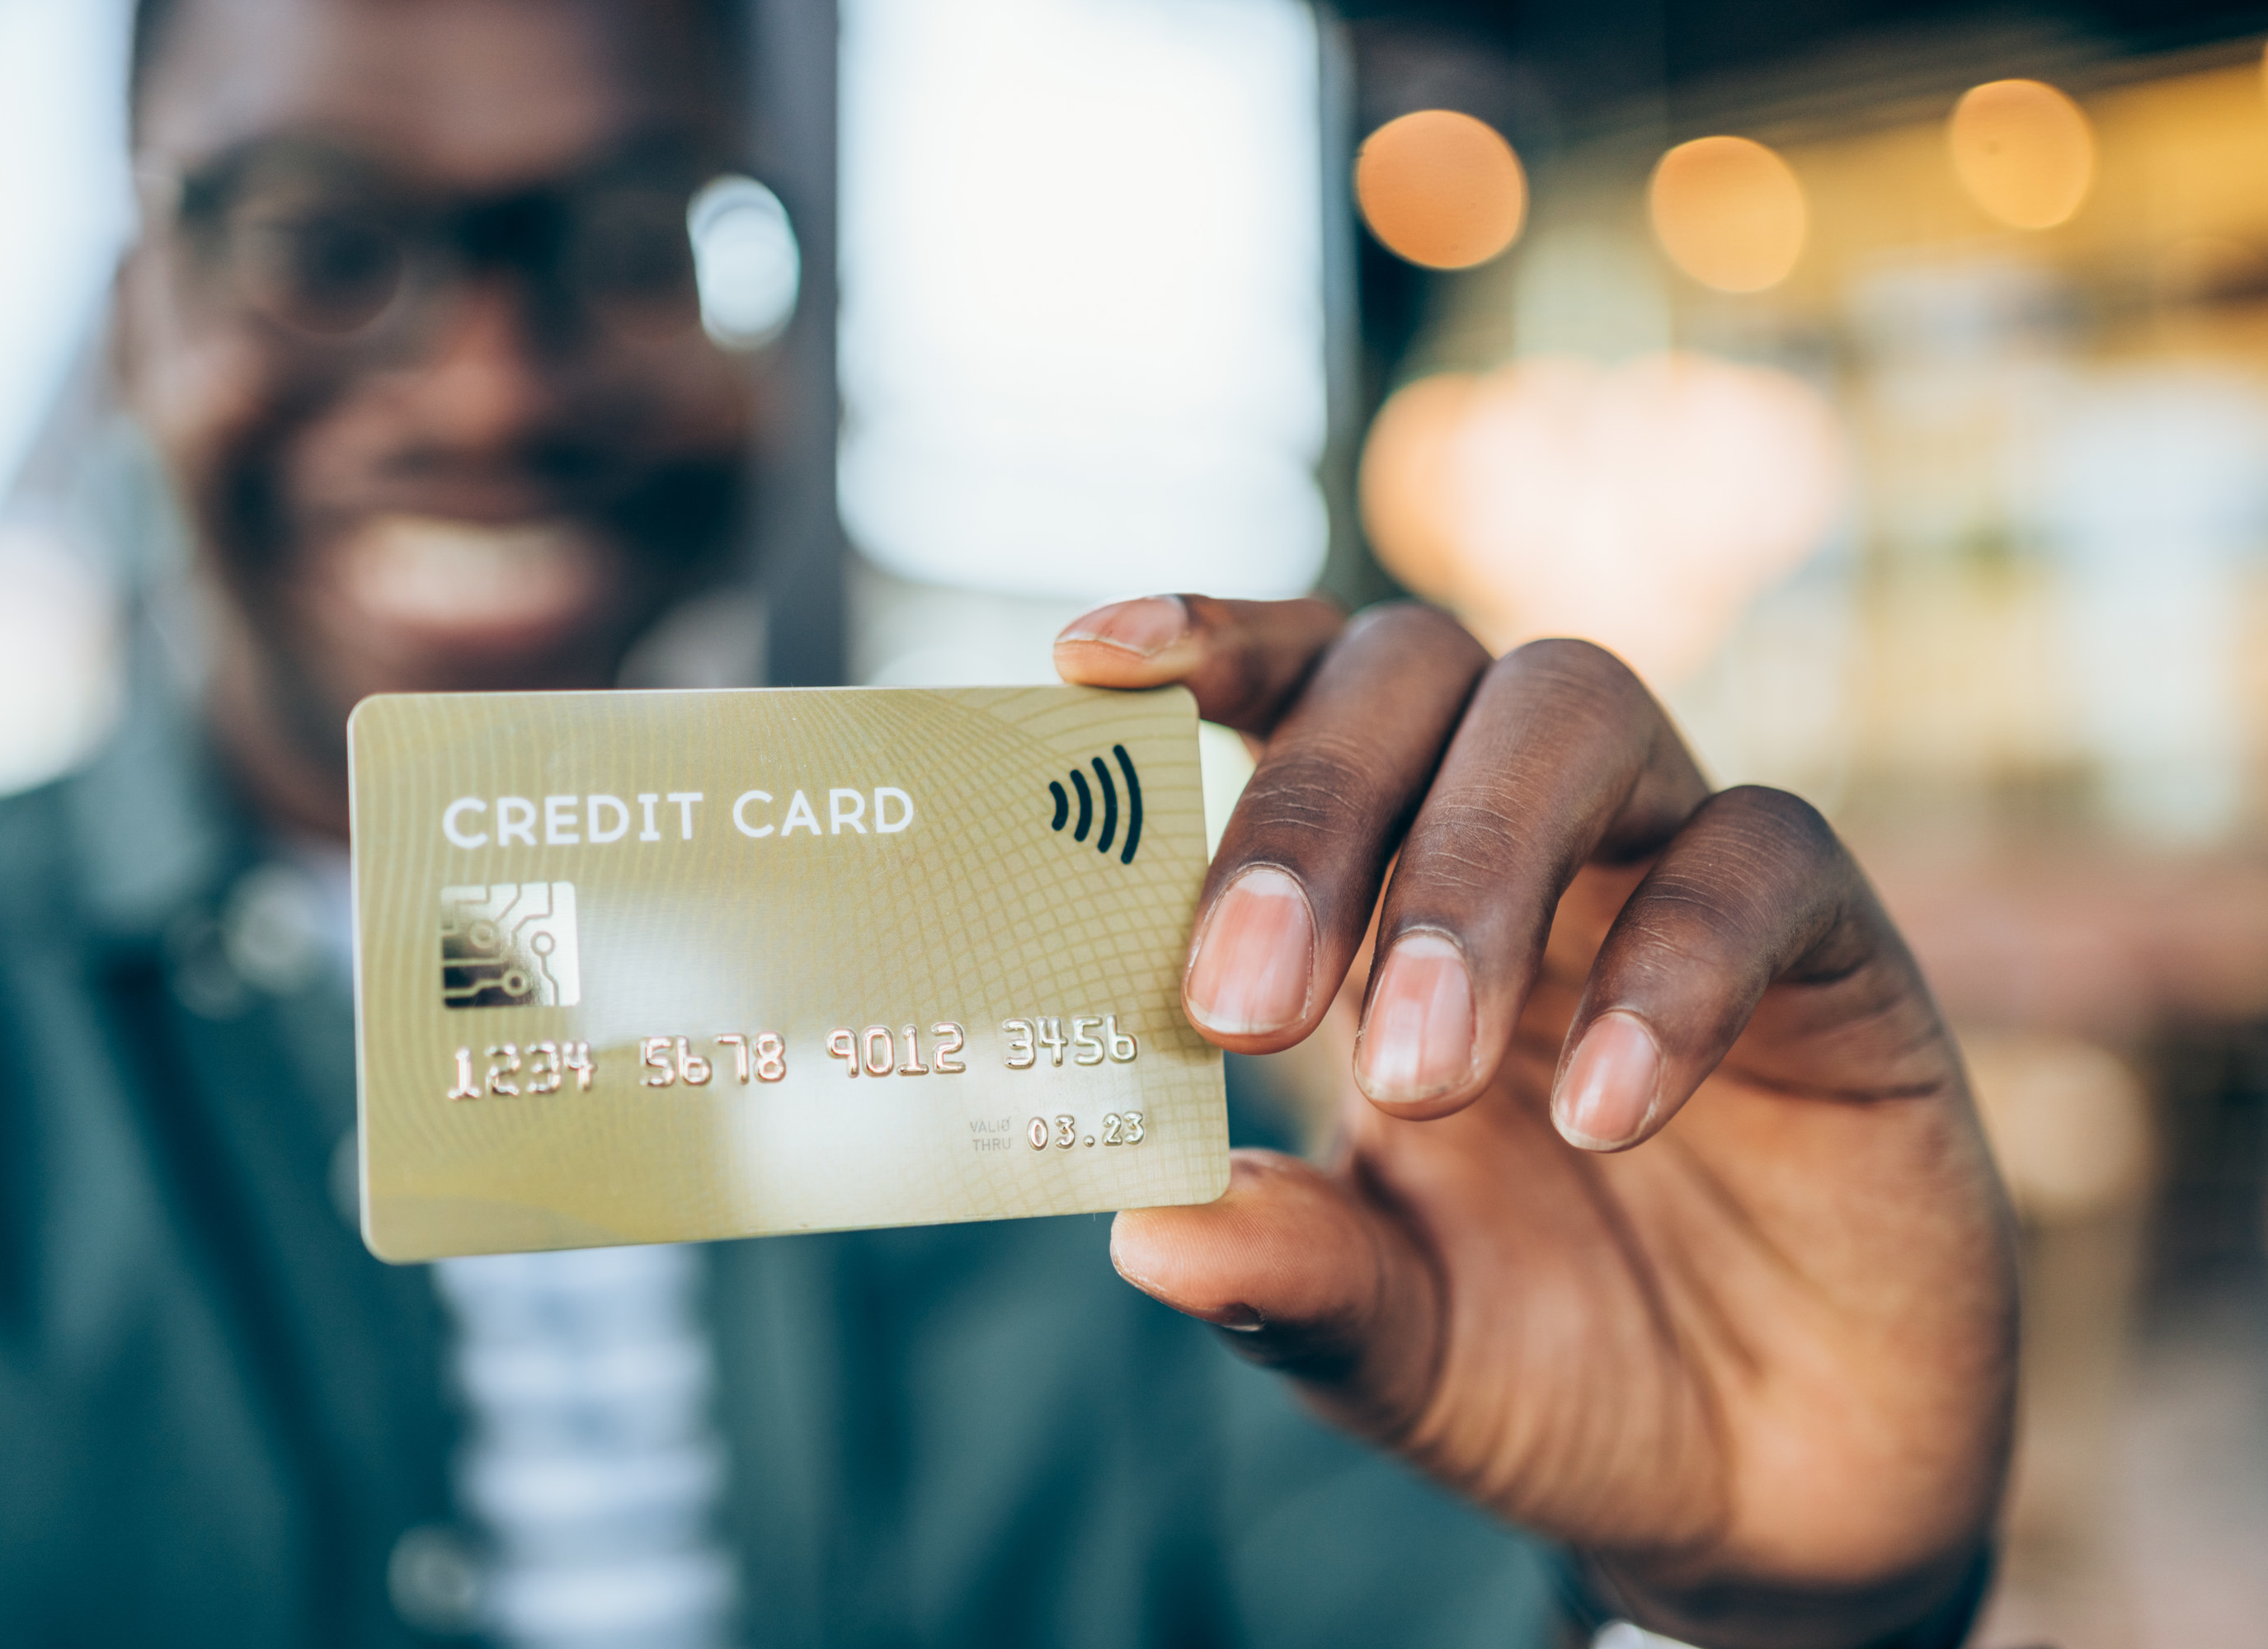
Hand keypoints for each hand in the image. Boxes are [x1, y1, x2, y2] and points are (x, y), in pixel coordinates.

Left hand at [1053, 596, 2016, 1648]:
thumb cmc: (1543, 1368)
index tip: (1085, 666)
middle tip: (1240, 1005)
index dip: (1204, 647)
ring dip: (1471, 867)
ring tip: (1415, 1072)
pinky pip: (1763, 856)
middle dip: (1312, 804)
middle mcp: (1522, 842)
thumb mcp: (1385, 1339)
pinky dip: (1673, 962)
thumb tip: (1140, 1231)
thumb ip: (1283, 1271)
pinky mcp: (1838, 946)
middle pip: (1416, 668)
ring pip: (1578, 706)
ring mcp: (1676, 869)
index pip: (1292, 698)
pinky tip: (1607, 1116)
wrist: (1763, 1493)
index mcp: (1378, 895)